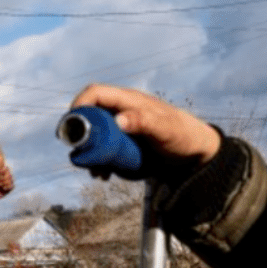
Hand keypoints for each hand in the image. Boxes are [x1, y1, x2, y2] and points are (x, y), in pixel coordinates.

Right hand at [69, 84, 220, 165]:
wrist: (195, 153)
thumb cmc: (183, 135)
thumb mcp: (165, 129)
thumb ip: (143, 121)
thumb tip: (118, 120)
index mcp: (129, 100)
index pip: (95, 93)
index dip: (79, 104)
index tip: (72, 126)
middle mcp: (122, 110)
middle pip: (90, 115)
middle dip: (81, 135)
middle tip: (81, 155)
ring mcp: (122, 126)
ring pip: (95, 135)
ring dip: (90, 152)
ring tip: (97, 172)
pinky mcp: (124, 141)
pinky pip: (104, 148)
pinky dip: (99, 160)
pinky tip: (105, 174)